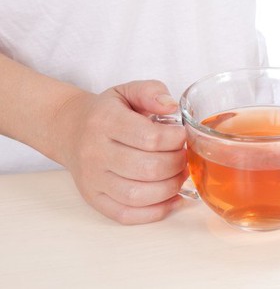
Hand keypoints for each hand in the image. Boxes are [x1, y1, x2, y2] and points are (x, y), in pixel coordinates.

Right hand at [54, 80, 187, 223]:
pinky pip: (127, 214)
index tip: (183, 135)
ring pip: (139, 195)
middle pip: (148, 169)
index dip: (176, 139)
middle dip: (177, 164)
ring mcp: (92, 179)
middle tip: (184, 156)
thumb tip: (171, 105)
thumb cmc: (106, 111)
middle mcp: (95, 153)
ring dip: (170, 188)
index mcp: (105, 122)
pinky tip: (172, 198)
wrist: (69, 129)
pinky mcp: (93, 199)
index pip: (150, 138)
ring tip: (179, 174)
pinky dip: (155, 211)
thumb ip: (151, 92)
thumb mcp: (127, 91)